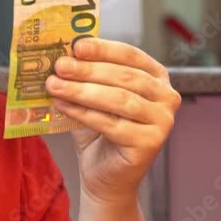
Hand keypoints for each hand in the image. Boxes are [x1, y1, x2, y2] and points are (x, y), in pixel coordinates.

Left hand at [45, 38, 180, 206]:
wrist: (104, 175)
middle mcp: (167, 97)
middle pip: (124, 77)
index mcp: (156, 77)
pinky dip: (83, 113)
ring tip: (54, 85)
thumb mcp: (93, 96)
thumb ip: (85, 75)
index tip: (77, 46)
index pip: (131, 55)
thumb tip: (62, 52)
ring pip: (119, 100)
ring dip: (82, 90)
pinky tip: (62, 105)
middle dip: (88, 70)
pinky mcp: (151, 143)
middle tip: (60, 66)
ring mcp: (163, 121)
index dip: (104, 49)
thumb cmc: (99, 131)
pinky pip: (112, 124)